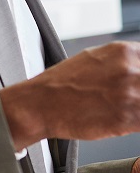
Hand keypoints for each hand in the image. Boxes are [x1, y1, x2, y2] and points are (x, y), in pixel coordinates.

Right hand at [0, 41, 139, 150]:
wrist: (42, 103)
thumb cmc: (64, 82)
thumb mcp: (96, 57)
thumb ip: (124, 61)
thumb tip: (138, 66)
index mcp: (124, 51)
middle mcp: (129, 69)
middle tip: (134, 96)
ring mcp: (129, 95)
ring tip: (128, 108)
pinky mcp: (126, 120)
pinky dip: (139, 121)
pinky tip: (128, 120)